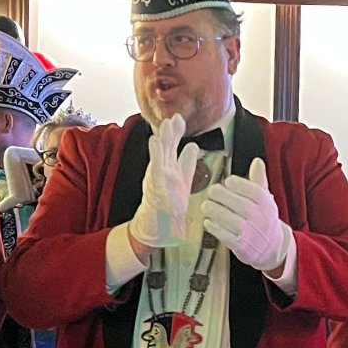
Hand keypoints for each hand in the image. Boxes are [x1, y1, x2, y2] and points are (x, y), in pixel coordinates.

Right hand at [126, 114, 200, 252]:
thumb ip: (186, 164)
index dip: (177, 133)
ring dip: (164, 139)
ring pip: (161, 155)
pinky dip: (155, 155)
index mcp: (171, 170)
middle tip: (175, 116)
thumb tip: (192, 146)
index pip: (174, 148)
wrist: (156, 230)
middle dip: (171, 132)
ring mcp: (158, 179)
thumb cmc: (167, 208)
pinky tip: (155, 141)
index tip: (179, 118)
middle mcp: (163, 172)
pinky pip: (156, 168)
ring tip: (167, 124)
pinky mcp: (155, 188)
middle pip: (168, 148)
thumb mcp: (181, 183)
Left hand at [203, 158, 288, 273]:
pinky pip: (221, 233)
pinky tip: (209, 221)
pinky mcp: (239, 245)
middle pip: (232, 200)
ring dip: (211, 209)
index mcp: (264, 202)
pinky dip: (212, 225)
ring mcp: (248, 231)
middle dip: (218, 194)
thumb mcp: (266, 199)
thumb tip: (257, 161)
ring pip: (223, 216)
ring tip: (207, 206)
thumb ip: (259, 180)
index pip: (246, 187)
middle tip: (211, 192)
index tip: (227, 182)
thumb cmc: (264, 219)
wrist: (271, 247)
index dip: (233, 183)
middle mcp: (257, 216)